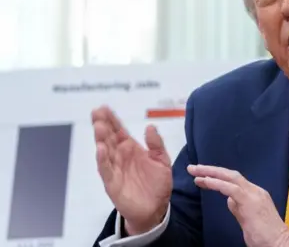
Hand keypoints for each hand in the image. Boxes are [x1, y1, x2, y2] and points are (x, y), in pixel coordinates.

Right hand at [92, 106, 171, 234]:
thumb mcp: (162, 161)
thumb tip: (150, 126)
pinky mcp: (112, 183)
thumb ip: (156, 144)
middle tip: (97, 112)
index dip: (112, 119)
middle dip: (103, 125)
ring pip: (105, 151)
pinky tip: (100, 149)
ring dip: (101, 139)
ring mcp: (114, 169)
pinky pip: (105, 169)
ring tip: (99, 126)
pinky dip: (102, 159)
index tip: (104, 108)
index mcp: (131, 149)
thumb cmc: (157, 184)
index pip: (119, 131)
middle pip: (109, 137)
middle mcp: (120, 156)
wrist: (156, 208)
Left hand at [188, 165, 288, 246]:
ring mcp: (254, 194)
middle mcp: (256, 191)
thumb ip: (239, 208)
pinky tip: (205, 181)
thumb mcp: (248, 220)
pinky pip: (231, 188)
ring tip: (195, 171)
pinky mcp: (250, 201)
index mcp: (256, 194)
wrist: (279, 243)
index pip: (234, 180)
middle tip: (193, 168)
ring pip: (230, 177)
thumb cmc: (265, 237)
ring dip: (210, 173)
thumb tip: (229, 201)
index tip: (201, 177)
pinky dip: (217, 183)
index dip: (216, 176)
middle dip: (210, 170)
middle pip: (231, 174)